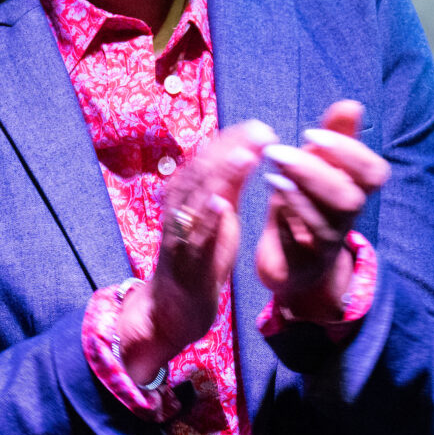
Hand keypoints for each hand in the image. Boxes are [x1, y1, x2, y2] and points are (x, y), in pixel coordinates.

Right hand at [116, 121, 264, 384]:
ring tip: (244, 156)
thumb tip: (247, 146)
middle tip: (261, 132)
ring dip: (218, 176)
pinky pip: (193, 237)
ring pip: (195, 198)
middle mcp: (178, 207)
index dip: (233, 141)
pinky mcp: (183, 261)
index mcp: (186, 194)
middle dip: (230, 149)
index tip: (260, 127)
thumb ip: (229, 183)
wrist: (173, 307)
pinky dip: (206, 218)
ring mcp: (178, 233)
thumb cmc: (199, 256)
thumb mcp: (218, 215)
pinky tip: (222, 203)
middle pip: (201, 170)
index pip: (208, 158)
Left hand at [256, 100, 389, 317]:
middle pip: (349, 199)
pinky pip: (298, 248)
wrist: (298, 263)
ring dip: (299, 196)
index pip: (373, 172)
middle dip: (315, 172)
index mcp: (354, 190)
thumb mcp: (322, 169)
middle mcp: (344, 219)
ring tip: (272, 174)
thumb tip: (352, 104)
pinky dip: (284, 225)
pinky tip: (268, 204)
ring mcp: (324, 244)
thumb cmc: (310, 204)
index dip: (348, 152)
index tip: (310, 132)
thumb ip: (336, 138)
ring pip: (325, 224)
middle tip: (278, 151)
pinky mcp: (301, 264)